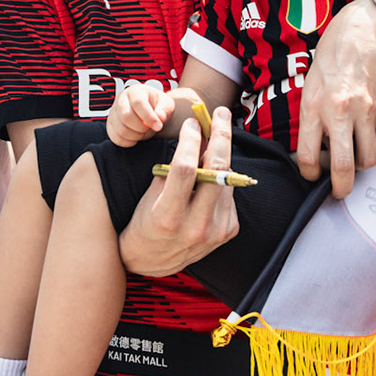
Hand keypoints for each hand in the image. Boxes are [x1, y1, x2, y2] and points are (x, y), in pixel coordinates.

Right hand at [108, 83, 177, 146]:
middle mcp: (121, 99)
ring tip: (144, 132)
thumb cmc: (158, 106)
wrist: (149, 111)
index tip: (158, 126)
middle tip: (150, 128)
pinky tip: (136, 137)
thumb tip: (159, 117)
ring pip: (121, 129)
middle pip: (126, 116)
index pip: (138, 102)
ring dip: (136, 136)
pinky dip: (129, 142)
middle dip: (141, 128)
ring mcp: (113, 113)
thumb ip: (164, 109)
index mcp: (135, 91)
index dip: (149, 117)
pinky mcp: (110, 125)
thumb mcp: (166, 104)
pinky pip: (116, 138)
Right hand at [119, 109, 239, 277]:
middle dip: (221, 136)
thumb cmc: (146, 222)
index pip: (185, 169)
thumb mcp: (150, 196)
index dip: (190, 140)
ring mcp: (217, 231)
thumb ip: (173, 170)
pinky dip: (221, 180)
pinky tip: (210, 178)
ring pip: (228, 179)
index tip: (192, 123)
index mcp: (168, 217)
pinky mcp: (229, 231)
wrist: (154, 260)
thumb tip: (197, 137)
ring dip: (221, 156)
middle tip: (221, 115)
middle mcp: (196, 227)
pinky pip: (229, 194)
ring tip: (213, 142)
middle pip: (218, 171)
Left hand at [297, 0, 375, 197]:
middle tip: (339, 191)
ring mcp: (367, 111)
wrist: (363, 31)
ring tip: (355, 154)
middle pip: (343, 167)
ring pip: (369, 159)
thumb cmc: (332, 57)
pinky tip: (371, 135)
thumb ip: (311, 119)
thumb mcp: (310, 87)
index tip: (312, 176)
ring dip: (362, 163)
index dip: (308, 174)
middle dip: (341, 188)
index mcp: (314, 107)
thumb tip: (315, 151)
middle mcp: (340, 112)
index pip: (307, 157)